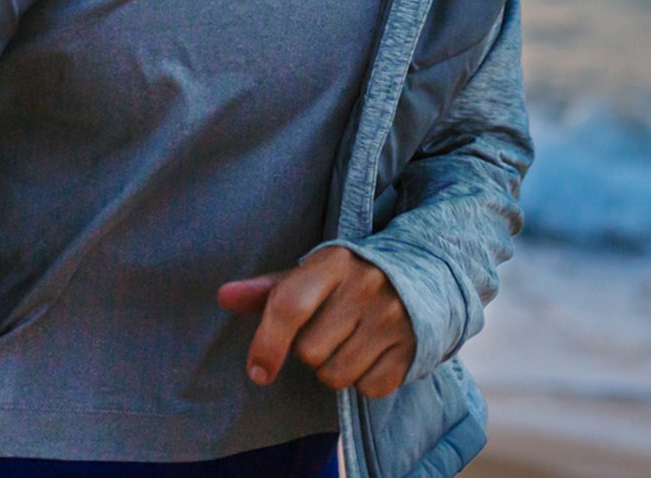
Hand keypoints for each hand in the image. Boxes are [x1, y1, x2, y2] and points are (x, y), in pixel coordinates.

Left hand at [217, 245, 413, 398]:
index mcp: (334, 262)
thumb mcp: (313, 275)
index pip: (289, 306)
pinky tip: (372, 354)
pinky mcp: (412, 348)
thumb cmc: (351, 278)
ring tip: (348, 342)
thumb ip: (268, 291)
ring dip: (334, 368)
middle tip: (326, 332)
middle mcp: (366, 287)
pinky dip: (364, 380)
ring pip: (336, 376)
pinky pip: (368, 388)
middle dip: (308, 352)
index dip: (267, 344)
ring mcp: (393, 319)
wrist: (426, 272)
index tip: (258, 371)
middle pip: (308, 352)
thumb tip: (224, 296)